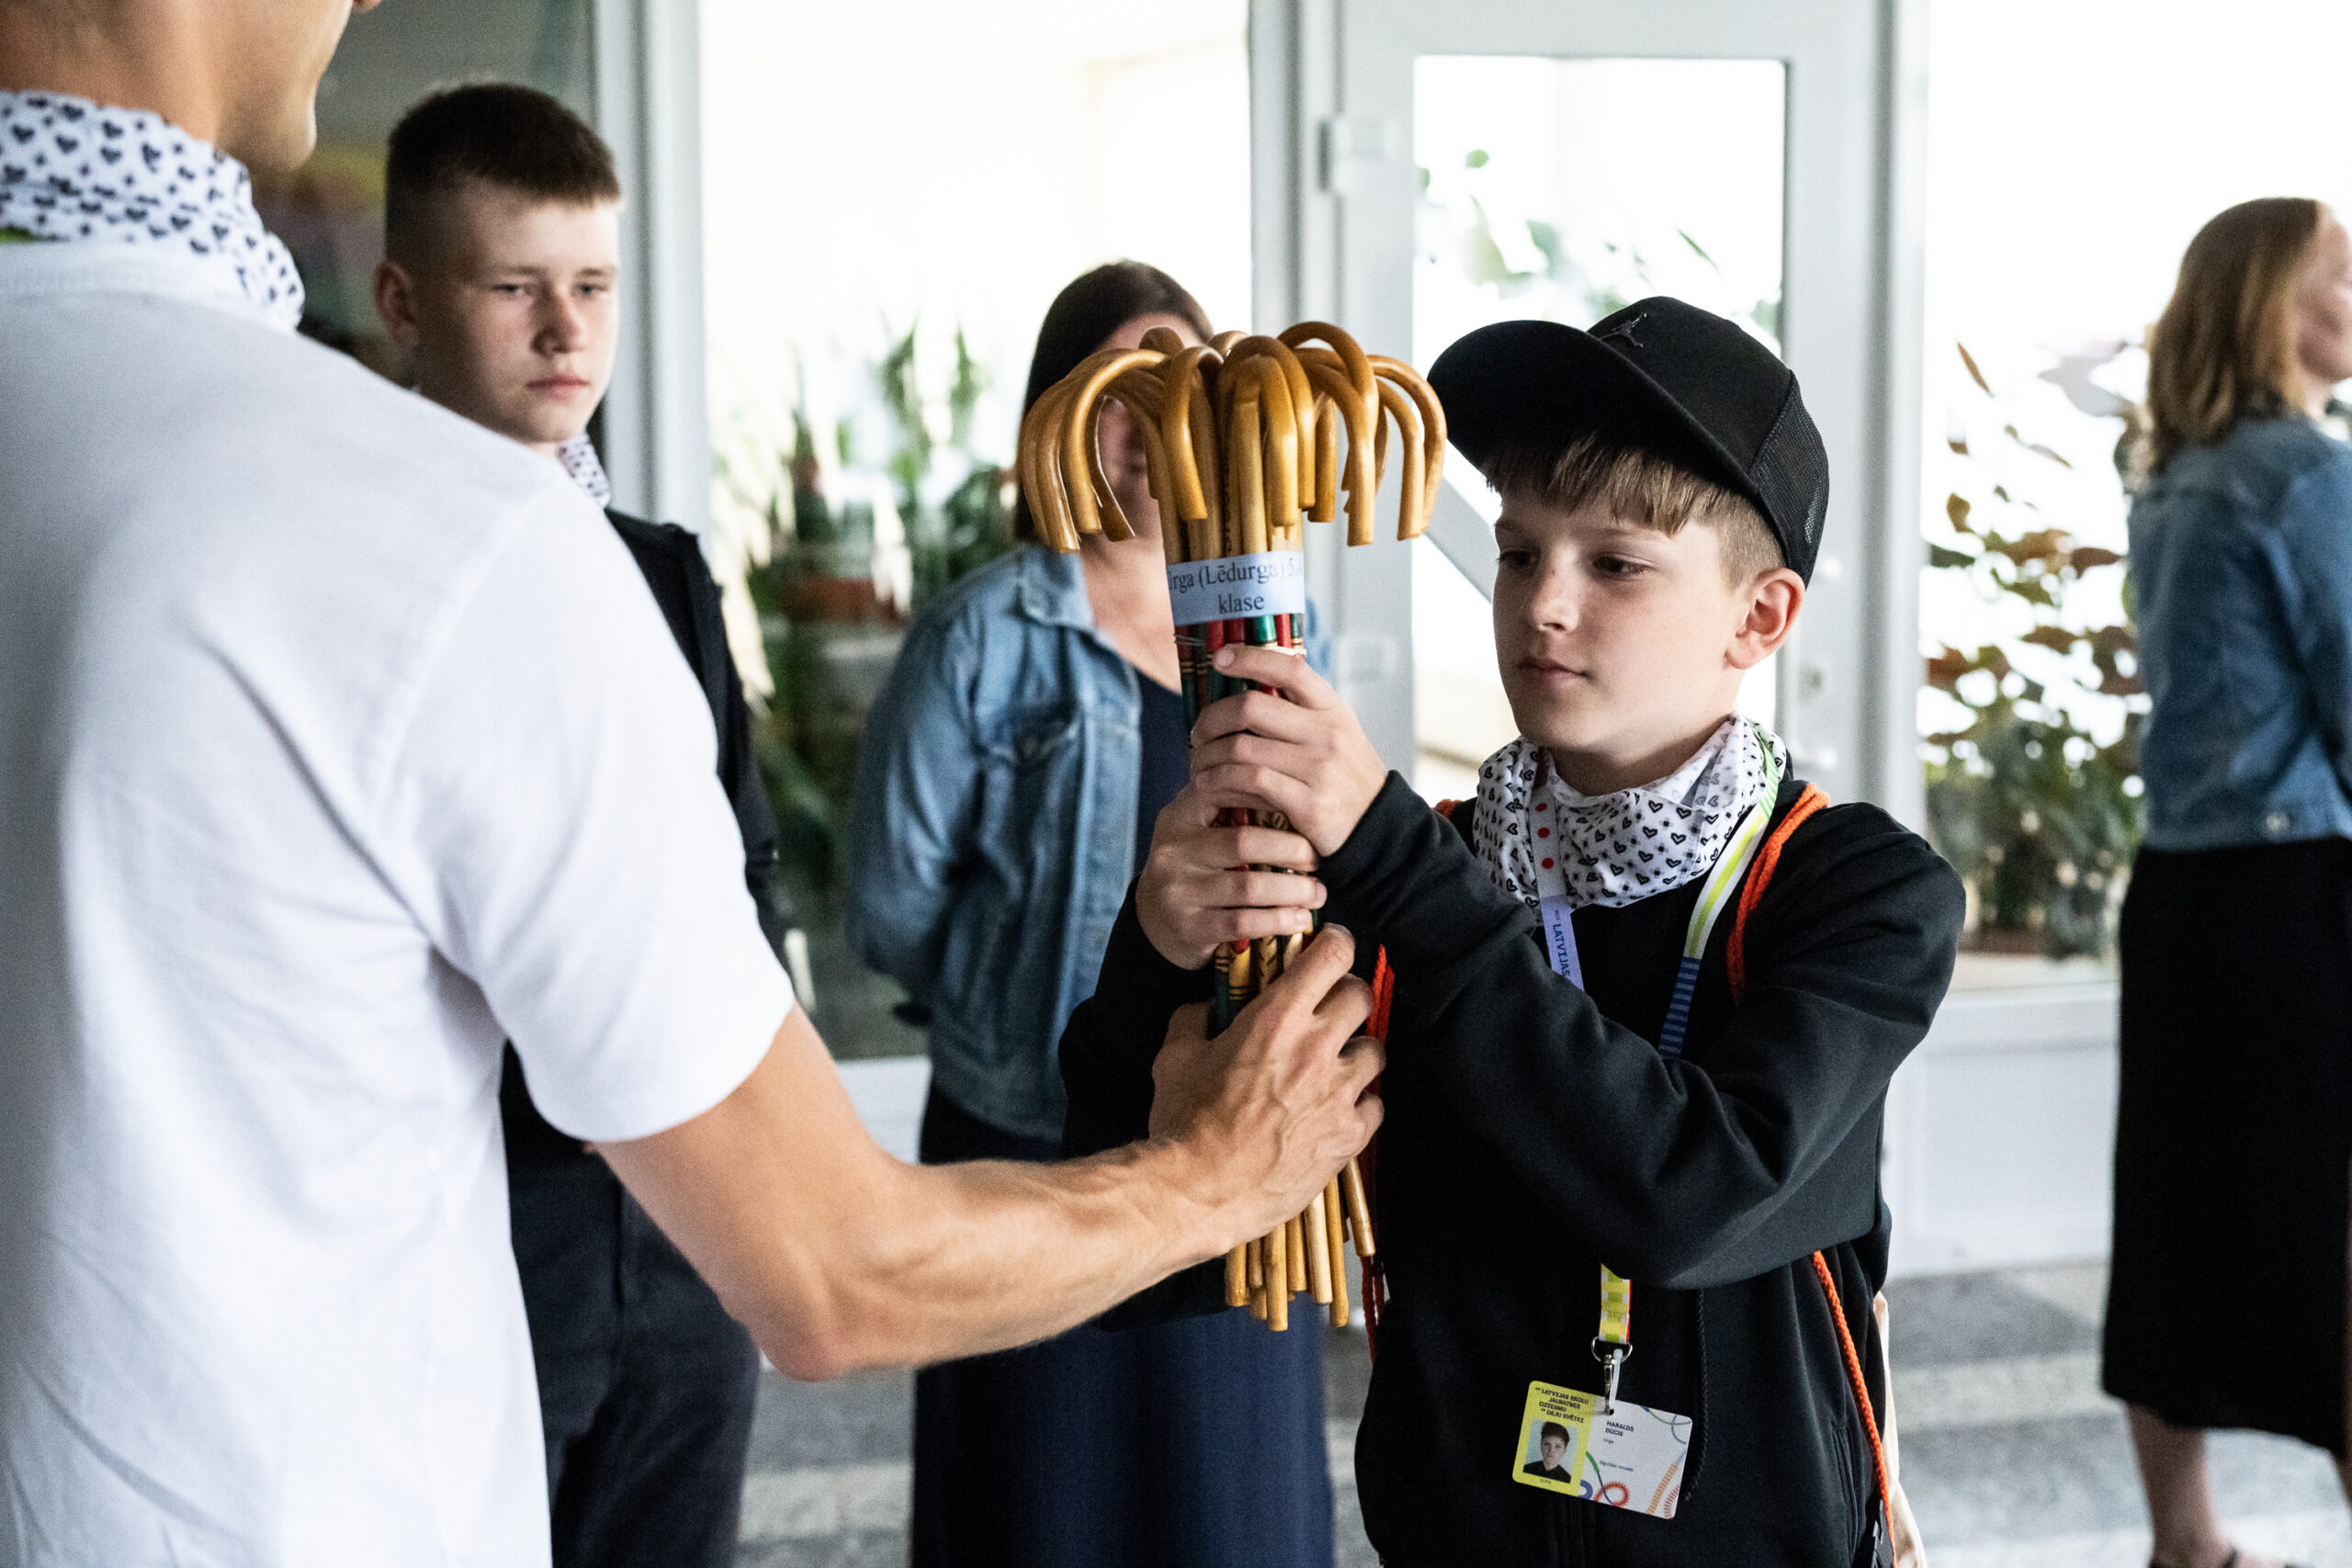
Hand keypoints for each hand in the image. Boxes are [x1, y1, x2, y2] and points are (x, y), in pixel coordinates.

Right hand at [1136, 784, 1324, 969]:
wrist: (1155, 922)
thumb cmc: (1195, 869)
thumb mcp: (1199, 831)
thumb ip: (1228, 807)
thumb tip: (1293, 787)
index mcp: (1179, 816)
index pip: (1225, 791)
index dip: (1269, 795)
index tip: (1303, 806)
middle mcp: (1173, 850)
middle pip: (1245, 842)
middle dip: (1292, 850)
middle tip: (1318, 858)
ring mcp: (1178, 890)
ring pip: (1249, 887)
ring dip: (1293, 891)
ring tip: (1317, 893)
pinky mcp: (1189, 926)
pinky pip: (1244, 922)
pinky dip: (1279, 920)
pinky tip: (1300, 918)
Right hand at [1147, 926, 1382, 1246]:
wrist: (1198, 1190)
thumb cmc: (1183, 1122)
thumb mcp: (1174, 1057)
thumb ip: (1194, 1021)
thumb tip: (1205, 1009)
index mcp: (1276, 1017)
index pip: (1333, 954)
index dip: (1335, 943)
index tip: (1330, 947)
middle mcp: (1317, 1048)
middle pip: (1362, 996)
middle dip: (1346, 996)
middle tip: (1329, 1009)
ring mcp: (1339, 1093)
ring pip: (1376, 1050)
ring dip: (1356, 1052)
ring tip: (1334, 1066)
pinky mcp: (1349, 1137)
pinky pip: (1375, 1106)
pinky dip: (1360, 1105)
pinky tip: (1336, 1111)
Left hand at [1190, 643, 1387, 856]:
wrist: (1379, 833)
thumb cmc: (1346, 782)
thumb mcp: (1336, 737)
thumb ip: (1301, 715)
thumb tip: (1248, 686)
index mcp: (1333, 710)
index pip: (1290, 668)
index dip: (1251, 657)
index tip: (1219, 658)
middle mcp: (1328, 734)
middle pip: (1251, 707)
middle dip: (1211, 718)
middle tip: (1197, 734)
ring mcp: (1319, 769)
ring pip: (1241, 748)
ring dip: (1207, 757)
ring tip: (1198, 765)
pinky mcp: (1309, 805)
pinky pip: (1250, 783)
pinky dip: (1220, 783)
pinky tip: (1209, 787)